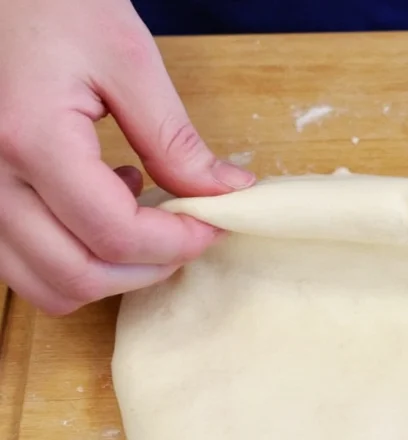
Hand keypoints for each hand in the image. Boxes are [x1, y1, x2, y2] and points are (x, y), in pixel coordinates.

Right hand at [0, 0, 254, 314]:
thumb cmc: (52, 4)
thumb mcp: (127, 60)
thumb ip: (175, 139)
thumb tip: (225, 192)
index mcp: (31, 140)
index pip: (116, 234)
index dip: (178, 242)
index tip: (213, 224)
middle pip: (79, 276)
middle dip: (148, 268)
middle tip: (185, 232)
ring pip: (46, 285)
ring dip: (109, 271)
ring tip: (139, 215)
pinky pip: (24, 264)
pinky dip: (72, 259)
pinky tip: (99, 205)